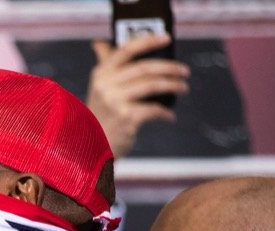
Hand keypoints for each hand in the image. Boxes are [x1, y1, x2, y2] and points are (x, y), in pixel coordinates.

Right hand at [87, 34, 188, 157]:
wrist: (90, 146)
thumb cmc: (100, 115)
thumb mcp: (98, 88)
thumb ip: (103, 64)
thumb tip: (100, 43)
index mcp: (101, 73)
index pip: (126, 49)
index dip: (149, 41)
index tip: (167, 39)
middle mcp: (106, 85)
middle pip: (145, 68)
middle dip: (170, 68)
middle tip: (184, 71)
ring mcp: (115, 101)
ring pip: (152, 85)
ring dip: (173, 86)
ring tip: (183, 88)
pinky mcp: (126, 117)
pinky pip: (154, 109)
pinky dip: (165, 112)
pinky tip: (169, 115)